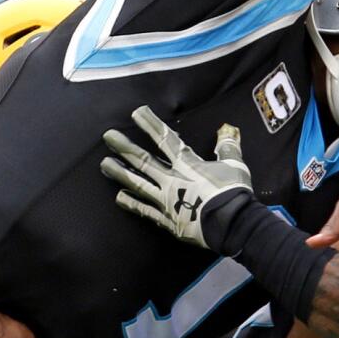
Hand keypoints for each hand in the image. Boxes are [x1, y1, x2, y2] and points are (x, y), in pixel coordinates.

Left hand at [101, 106, 253, 249]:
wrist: (232, 224)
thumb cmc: (233, 192)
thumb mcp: (234, 164)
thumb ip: (227, 146)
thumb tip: (226, 130)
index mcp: (188, 164)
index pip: (165, 139)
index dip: (150, 124)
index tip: (136, 112)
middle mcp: (172, 179)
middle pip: (144, 160)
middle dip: (125, 147)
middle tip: (108, 136)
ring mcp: (166, 201)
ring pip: (139, 184)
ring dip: (120, 173)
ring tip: (104, 164)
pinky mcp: (167, 220)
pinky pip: (145, 211)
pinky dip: (132, 203)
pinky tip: (119, 197)